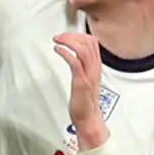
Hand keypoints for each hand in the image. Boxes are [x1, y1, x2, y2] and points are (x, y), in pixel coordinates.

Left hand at [53, 32, 108, 147]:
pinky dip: (66, 53)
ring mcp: (88, 75)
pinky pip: (75, 62)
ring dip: (68, 42)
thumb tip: (75, 58)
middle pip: (88, 42)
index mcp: (96, 67)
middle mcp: (94, 69)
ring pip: (83, 49)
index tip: (67, 35)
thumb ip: (83, 68)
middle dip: (72, 35)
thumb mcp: (86, 80)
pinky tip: (58, 51)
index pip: (92, 42)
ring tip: (57, 41)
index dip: (79, 35)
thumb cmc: (85, 103)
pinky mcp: (81, 82)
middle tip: (59, 37)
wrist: (89, 120)